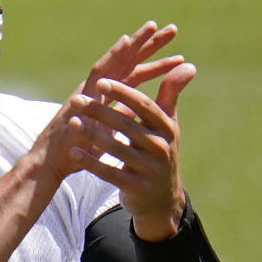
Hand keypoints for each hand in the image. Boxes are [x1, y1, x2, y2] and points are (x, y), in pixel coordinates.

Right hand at [32, 21, 185, 185]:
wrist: (52, 161)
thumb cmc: (78, 148)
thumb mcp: (108, 131)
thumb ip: (121, 117)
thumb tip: (138, 109)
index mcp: (108, 96)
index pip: (135, 75)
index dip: (156, 65)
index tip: (180, 57)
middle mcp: (99, 87)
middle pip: (129, 61)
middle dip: (150, 45)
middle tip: (173, 29)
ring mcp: (89, 88)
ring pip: (116, 59)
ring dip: (135, 42)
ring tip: (153, 27)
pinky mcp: (81, 93)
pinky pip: (99, 70)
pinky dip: (113, 54)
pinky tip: (126, 41)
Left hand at [69, 40, 195, 237]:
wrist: (162, 198)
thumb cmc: (159, 150)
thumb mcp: (167, 124)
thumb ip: (171, 94)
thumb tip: (189, 64)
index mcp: (167, 128)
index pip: (144, 106)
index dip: (123, 94)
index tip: (100, 82)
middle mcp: (161, 148)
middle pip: (126, 126)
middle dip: (99, 112)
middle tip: (77, 99)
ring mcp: (149, 170)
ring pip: (116, 150)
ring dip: (92, 135)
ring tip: (72, 122)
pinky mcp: (136, 188)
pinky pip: (110, 174)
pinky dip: (91, 163)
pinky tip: (73, 152)